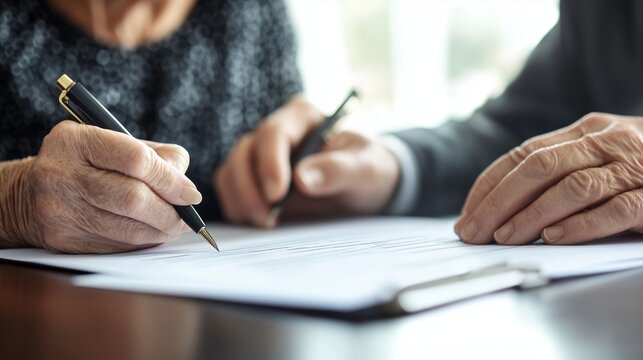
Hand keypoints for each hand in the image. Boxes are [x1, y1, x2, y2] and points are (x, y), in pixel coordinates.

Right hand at [23, 121, 201, 252]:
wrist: (29, 193)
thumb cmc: (86, 163)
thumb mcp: (113, 142)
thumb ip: (155, 155)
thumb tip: (186, 187)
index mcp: (76, 140)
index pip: (136, 160)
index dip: (171, 180)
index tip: (191, 194)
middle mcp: (62, 173)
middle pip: (133, 198)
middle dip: (170, 211)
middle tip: (186, 216)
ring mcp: (59, 209)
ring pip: (128, 228)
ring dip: (161, 230)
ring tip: (174, 226)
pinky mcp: (63, 239)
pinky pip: (117, 246)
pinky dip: (142, 242)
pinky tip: (150, 234)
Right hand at [214, 96, 399, 226]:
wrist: (364, 188)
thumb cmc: (368, 169)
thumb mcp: (366, 168)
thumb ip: (339, 170)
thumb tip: (303, 178)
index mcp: (301, 117)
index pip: (273, 133)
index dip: (270, 163)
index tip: (277, 194)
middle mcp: (274, 134)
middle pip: (244, 154)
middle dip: (249, 188)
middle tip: (267, 218)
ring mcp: (259, 158)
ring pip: (231, 174)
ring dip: (241, 201)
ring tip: (266, 224)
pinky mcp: (252, 182)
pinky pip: (231, 194)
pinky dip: (239, 210)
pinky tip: (260, 224)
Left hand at [455, 113, 642, 244]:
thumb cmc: (640, 168)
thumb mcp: (598, 157)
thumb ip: (559, 169)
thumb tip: (498, 204)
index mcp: (586, 131)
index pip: (523, 153)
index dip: (489, 184)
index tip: (467, 213)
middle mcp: (607, 141)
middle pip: (538, 167)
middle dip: (498, 202)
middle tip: (473, 231)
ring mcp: (634, 167)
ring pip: (572, 187)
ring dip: (531, 215)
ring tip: (504, 237)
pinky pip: (615, 209)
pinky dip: (581, 225)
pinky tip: (554, 238)